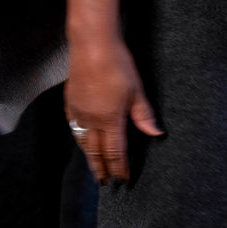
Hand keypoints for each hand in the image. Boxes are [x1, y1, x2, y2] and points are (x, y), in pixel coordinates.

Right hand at [64, 34, 162, 183]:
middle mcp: (91, 120)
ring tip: (94, 166)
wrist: (92, 44)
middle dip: (101, 169)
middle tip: (104, 183)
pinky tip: (82, 138)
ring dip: (89, 157)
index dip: (120, 168)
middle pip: (95, 153)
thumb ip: (143, 115)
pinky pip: (74, 127)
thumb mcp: (136, 90)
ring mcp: (78, 111)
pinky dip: (79, 138)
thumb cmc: (117, 64)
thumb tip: (156, 133)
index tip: (123, 179)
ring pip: (82, 142)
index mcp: (110, 120)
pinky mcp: (70, 101)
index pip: (115, 152)